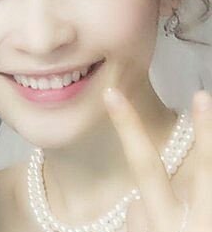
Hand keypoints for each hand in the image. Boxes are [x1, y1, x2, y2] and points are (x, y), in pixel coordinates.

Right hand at [103, 88, 211, 231]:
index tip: (111, 94)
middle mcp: (194, 220)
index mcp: (163, 224)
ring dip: (211, 143)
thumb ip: (140, 222)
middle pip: (204, 169)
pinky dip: (202, 194)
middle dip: (205, 132)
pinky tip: (196, 202)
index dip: (128, 127)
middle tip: (201, 94)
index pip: (143, 165)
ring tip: (207, 108)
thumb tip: (139, 201)